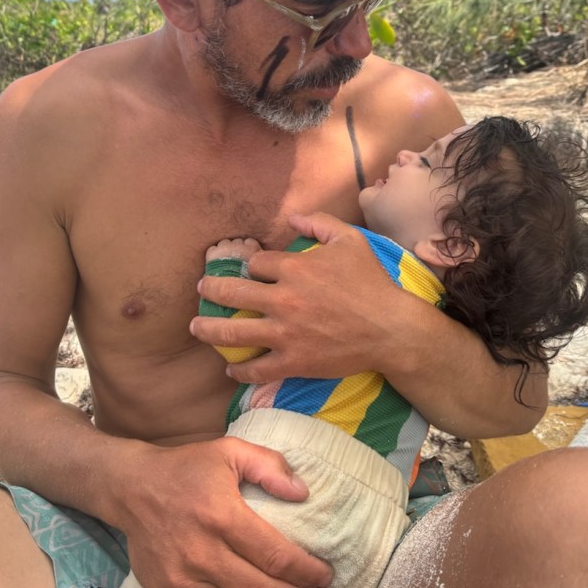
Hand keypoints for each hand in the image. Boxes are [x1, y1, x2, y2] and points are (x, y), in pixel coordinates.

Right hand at [115, 435, 332, 587]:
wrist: (131, 488)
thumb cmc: (187, 468)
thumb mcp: (230, 450)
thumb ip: (269, 466)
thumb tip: (303, 493)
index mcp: (221, 515)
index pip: (275, 556)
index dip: (307, 572)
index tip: (326, 576)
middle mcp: (201, 552)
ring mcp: (182, 581)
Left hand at [191, 212, 402, 383]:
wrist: (391, 329)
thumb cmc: (372, 282)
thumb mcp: (350, 240)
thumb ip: (319, 222)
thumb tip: (293, 217)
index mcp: (294, 268)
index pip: (254, 263)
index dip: (249, 264)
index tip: (248, 269)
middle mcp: (283, 299)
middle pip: (231, 293)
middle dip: (210, 289)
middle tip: (201, 289)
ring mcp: (285, 333)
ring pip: (233, 332)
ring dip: (208, 329)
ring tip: (196, 327)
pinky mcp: (293, 362)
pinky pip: (257, 369)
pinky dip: (240, 371)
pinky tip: (231, 369)